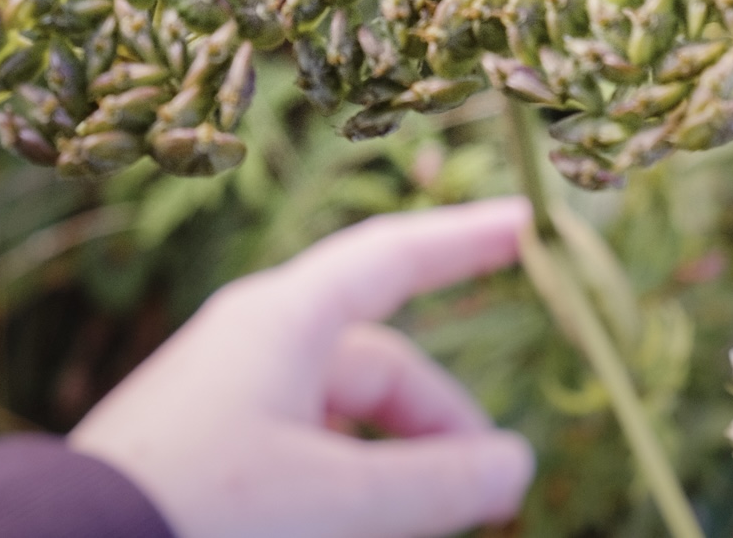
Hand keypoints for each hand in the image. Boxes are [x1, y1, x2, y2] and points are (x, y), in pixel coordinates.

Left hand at [69, 197, 536, 537]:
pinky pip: (303, 451)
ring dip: (395, 469)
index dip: (467, 240)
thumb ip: (438, 484)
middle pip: (381, 368)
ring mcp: (226, 398)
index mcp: (284, 322)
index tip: (531, 225)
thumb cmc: (201, 516)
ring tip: (422, 526)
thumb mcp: (338, 505)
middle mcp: (256, 344)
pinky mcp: (205, 451)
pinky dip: (347, 485)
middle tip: (490, 499)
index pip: (396, 258)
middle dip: (440, 431)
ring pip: (345, 420)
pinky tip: (360, 528)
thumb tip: (515, 463)